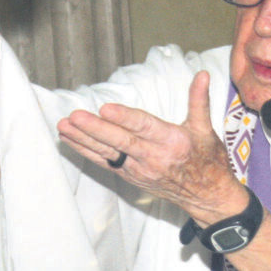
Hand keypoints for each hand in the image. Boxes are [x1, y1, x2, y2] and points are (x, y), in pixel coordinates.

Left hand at [57, 71, 247, 221]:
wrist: (206, 196)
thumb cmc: (207, 160)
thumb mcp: (205, 129)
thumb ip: (199, 100)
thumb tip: (202, 74)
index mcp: (172, 142)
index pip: (144, 127)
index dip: (124, 118)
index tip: (105, 109)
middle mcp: (152, 157)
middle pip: (120, 142)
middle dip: (95, 129)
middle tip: (75, 117)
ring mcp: (138, 169)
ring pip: (107, 153)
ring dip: (83, 140)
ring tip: (63, 126)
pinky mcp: (129, 176)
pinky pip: (104, 162)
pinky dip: (85, 151)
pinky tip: (69, 139)